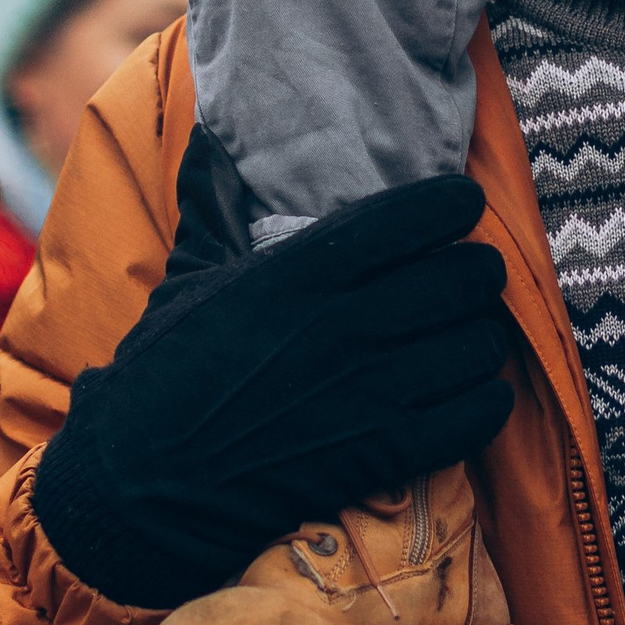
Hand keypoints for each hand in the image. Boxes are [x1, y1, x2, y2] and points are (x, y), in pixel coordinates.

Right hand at [28, 175, 514, 609]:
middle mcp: (344, 324)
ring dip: (485, 338)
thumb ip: (217, 207)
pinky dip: (486, 403)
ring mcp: (366, 393)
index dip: (452, 204)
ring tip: (476, 336)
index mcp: (301, 272)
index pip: (410, 217)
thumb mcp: (189, 278)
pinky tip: (478, 394)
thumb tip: (212, 142)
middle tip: (475, 275)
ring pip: (476, 347)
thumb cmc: (162, 374)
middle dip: (479, 272)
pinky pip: (470, 420)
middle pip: (460, 279)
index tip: (464, 203)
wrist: (138, 483)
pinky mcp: (376, 457)